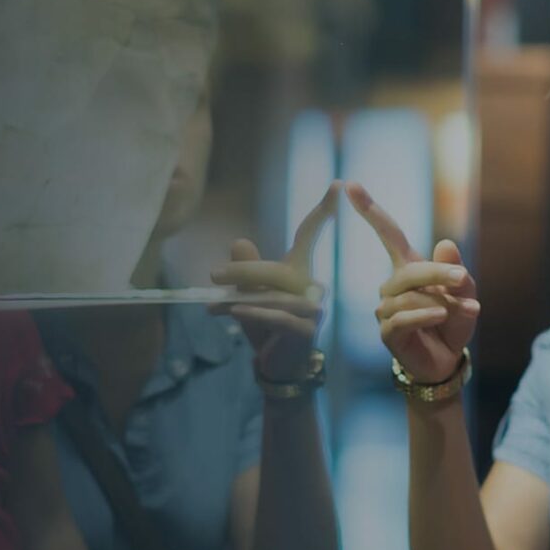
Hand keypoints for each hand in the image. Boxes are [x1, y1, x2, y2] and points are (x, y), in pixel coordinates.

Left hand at [210, 181, 338, 380]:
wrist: (277, 365)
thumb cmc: (265, 327)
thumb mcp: (248, 295)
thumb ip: (245, 270)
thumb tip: (239, 242)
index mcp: (299, 271)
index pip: (309, 236)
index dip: (323, 210)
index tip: (337, 184)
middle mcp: (311, 286)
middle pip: (277, 269)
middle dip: (243, 271)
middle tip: (213, 275)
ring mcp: (313, 309)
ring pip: (274, 295)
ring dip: (240, 298)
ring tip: (213, 305)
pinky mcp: (307, 330)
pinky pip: (278, 317)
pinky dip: (253, 313)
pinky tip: (234, 313)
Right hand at [344, 182, 478, 383]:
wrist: (446, 361)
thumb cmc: (453, 323)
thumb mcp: (466, 295)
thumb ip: (457, 272)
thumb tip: (446, 243)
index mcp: (407, 269)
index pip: (388, 234)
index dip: (369, 210)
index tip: (349, 184)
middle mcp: (391, 286)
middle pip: (408, 269)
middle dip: (436, 271)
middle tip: (461, 276)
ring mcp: (386, 309)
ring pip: (410, 296)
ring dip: (440, 302)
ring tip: (460, 312)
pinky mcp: (387, 332)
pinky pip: (402, 318)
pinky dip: (424, 315)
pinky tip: (441, 316)